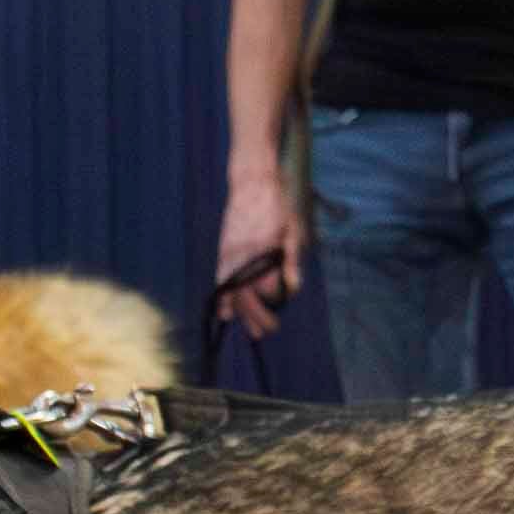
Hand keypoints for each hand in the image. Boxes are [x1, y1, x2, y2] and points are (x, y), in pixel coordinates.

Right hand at [214, 175, 301, 336]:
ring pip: (231, 291)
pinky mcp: (223, 250)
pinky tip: (225, 312)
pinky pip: (221, 279)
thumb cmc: (277, 206)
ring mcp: (230, 253)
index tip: (277, 314)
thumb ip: (291, 262)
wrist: (252, 183)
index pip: (265, 289)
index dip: (272, 305)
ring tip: (249, 329)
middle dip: (256, 317)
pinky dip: (223, 297)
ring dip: (241, 312)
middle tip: (267, 331)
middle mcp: (244, 255)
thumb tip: (293, 289)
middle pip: (247, 296)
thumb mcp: (292, 232)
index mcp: (264, 251)